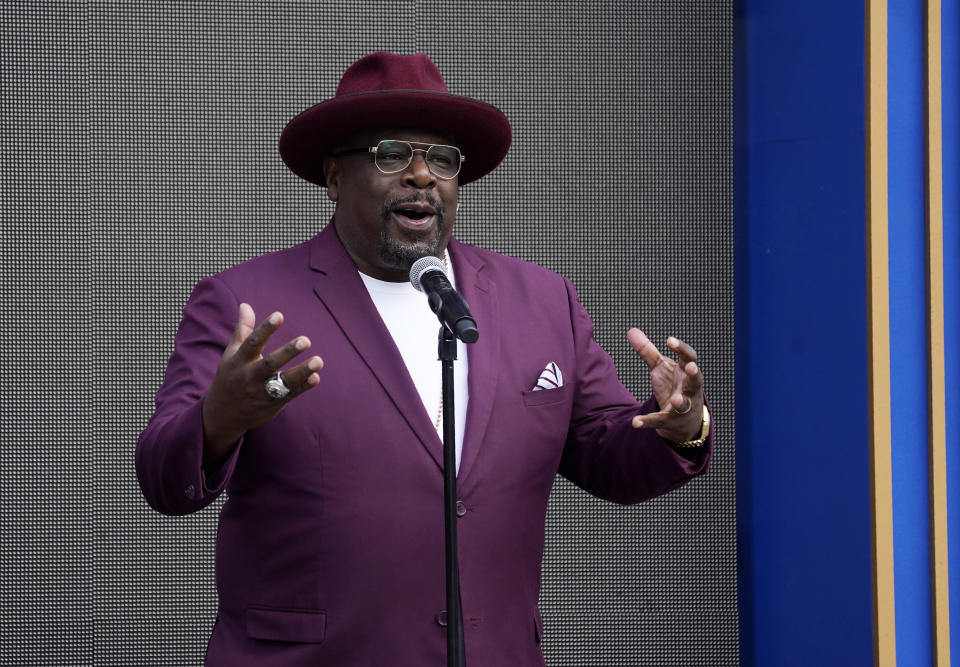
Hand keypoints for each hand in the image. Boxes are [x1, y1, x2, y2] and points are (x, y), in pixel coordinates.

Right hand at [201, 303, 322, 463]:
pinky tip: (315, 377)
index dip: (265, 329)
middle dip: (287, 352)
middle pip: (269, 364)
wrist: (222, 415)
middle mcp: (250, 376)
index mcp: (239, 361)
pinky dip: (303, 387)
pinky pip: (290, 395)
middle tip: (306, 340)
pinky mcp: (272, 405)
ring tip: (319, 361)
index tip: (279, 315)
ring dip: (302, 372)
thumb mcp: (232, 354)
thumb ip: (242, 330)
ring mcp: (261, 392)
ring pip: (283, 382)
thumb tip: (246, 304)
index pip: (252, 343)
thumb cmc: (230, 377)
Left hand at [626, 328, 703, 442]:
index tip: (669, 340)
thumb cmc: (674, 386)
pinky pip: (660, 421)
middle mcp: (689, 389)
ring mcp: (683, 407)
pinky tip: (636, 422)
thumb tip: (631, 330)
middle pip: (696, 380)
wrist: (683, 419)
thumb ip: (647, 351)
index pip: (689, 357)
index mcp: (686, 372)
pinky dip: (648, 422)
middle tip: (691, 367)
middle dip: (694, 374)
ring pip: (685, 404)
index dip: (681, 349)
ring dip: (681, 402)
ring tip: (675, 400)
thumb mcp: (661, 368)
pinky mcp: (671, 421)